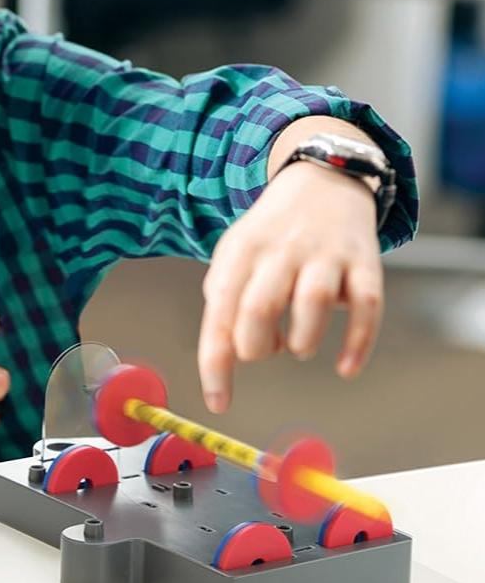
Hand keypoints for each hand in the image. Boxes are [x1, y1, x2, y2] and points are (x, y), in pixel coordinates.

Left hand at [197, 162, 382, 412]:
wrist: (324, 180)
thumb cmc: (272, 234)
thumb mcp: (235, 253)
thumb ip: (223, 297)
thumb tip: (223, 350)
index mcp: (241, 251)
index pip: (219, 311)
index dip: (217, 363)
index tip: (219, 402)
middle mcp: (281, 250)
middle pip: (259, 307)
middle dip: (257, 347)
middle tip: (264, 350)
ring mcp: (325, 255)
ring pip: (312, 303)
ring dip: (302, 342)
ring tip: (297, 345)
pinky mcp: (364, 263)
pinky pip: (366, 307)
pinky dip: (357, 344)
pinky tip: (345, 366)